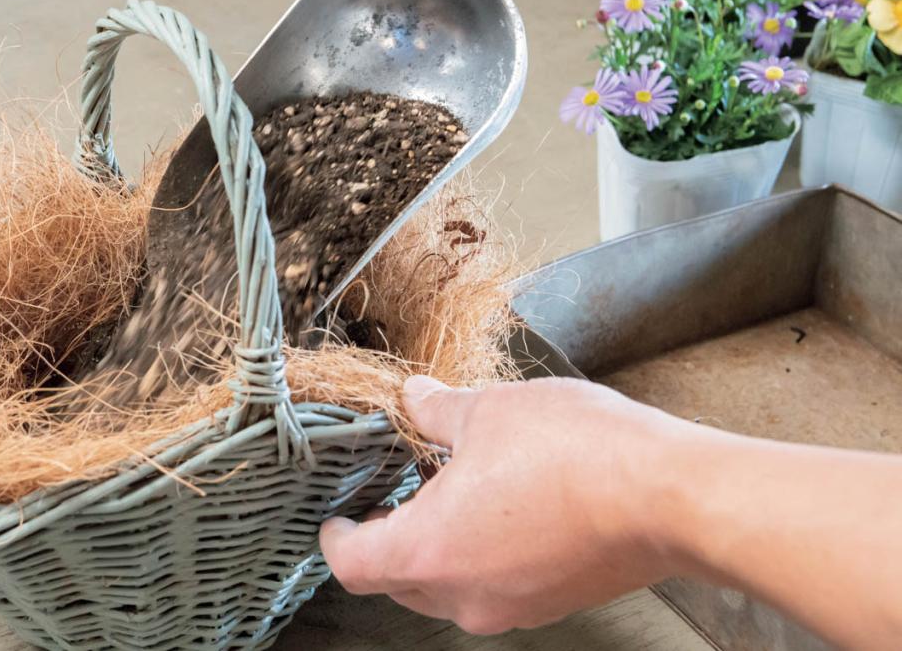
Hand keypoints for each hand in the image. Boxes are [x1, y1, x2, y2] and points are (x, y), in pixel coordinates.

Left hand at [319, 376, 694, 633]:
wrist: (668, 496)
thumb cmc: (574, 453)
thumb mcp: (487, 412)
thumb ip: (437, 411)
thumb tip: (413, 398)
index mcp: (428, 551)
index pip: (354, 564)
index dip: (337, 538)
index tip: (335, 519)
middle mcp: (463, 594)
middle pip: (397, 582)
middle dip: (388, 542)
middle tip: (393, 497)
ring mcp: (511, 606)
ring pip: (448, 587)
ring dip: (438, 548)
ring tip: (450, 493)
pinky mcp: (552, 602)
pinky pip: (494, 587)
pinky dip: (481, 556)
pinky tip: (501, 508)